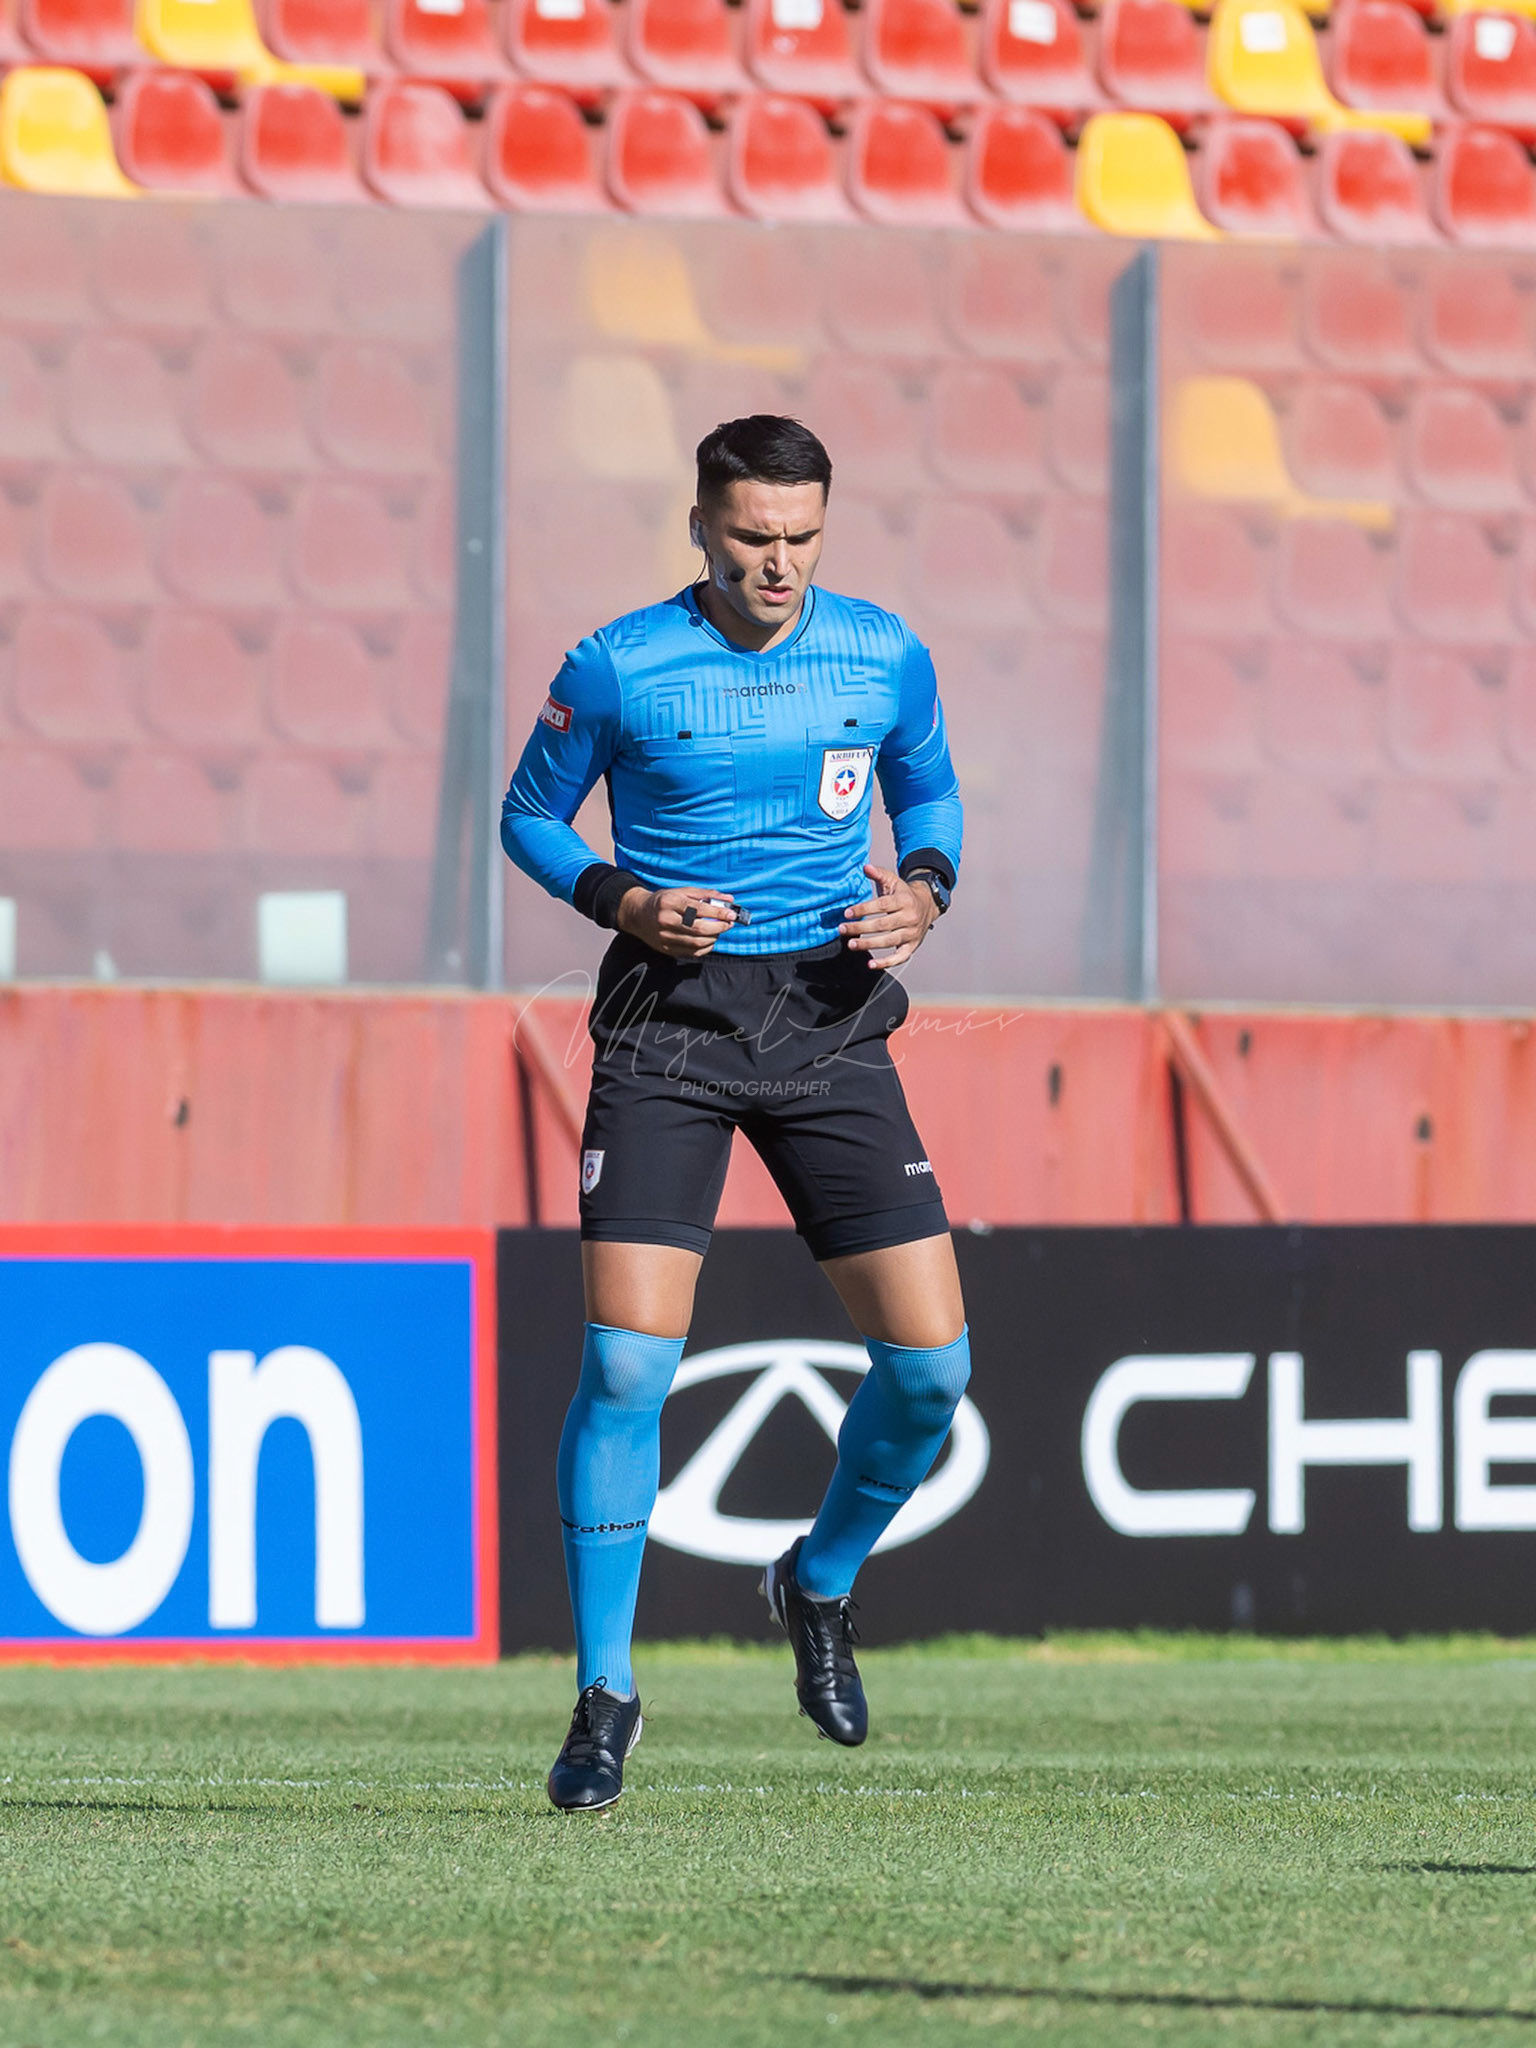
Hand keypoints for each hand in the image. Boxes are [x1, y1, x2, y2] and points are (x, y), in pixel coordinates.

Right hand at [617, 885, 737, 957]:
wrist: (638, 914)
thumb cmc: (663, 901)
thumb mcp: (682, 892)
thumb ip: (706, 895)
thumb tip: (729, 899)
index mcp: (669, 902)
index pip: (698, 909)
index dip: (718, 912)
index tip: (732, 914)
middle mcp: (665, 920)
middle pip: (698, 928)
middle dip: (718, 927)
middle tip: (729, 924)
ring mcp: (664, 937)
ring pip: (696, 943)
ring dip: (713, 938)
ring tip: (718, 930)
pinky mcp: (666, 949)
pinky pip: (691, 952)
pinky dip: (705, 948)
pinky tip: (709, 940)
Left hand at [837, 862, 936, 969]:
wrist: (928, 905)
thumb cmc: (904, 894)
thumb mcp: (893, 881)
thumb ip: (879, 874)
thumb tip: (865, 867)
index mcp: (904, 900)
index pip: (882, 906)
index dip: (864, 909)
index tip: (847, 913)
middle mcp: (910, 918)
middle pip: (883, 925)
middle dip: (861, 928)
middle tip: (842, 929)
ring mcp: (912, 933)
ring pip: (889, 941)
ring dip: (869, 944)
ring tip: (851, 944)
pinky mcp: (912, 946)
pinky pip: (900, 957)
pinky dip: (886, 963)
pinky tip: (871, 965)